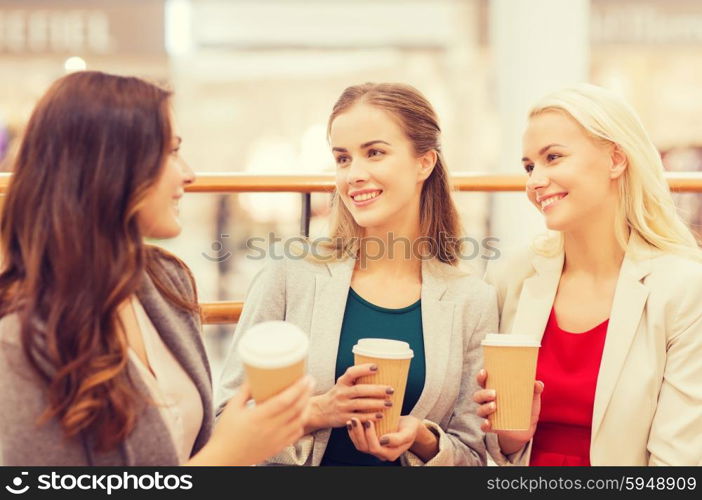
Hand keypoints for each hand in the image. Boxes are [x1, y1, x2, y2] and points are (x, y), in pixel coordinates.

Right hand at [189, 376, 313, 465]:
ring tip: (307, 396)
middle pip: (296, 408)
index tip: (305, 378)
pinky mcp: (278, 447)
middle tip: (310, 381)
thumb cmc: (226, 433)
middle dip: (306, 393)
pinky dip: (302, 422)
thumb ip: (245, 391)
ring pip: (300, 421)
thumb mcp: (232, 407)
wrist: (225, 458)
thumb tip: (254, 376)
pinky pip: (296, 434)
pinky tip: (300, 415)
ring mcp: (276, 439)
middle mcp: (270, 428)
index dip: (298, 388)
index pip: (285, 400)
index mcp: (258, 417)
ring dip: (307, 407)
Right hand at [304, 363, 393, 433]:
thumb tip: (380, 372)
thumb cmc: (337, 395)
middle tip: (391, 390)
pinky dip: (370, 417)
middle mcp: (341, 393)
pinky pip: (359, 417)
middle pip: (360, 390)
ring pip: (360, 404)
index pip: (351, 373)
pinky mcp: (343, 418)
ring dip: (376, 404)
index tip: (376, 367)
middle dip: (376, 390)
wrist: (320, 411)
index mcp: (342, 382)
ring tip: (389, 403)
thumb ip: (356, 380)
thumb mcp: (342, 384)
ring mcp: (342, 406)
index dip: (363, 369)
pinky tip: (381, 416)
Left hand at [346, 416, 420, 461]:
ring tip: (351, 420)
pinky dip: (353, 432)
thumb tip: (383, 441)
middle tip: (355, 418)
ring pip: (360, 445)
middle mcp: (381, 454)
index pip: (375, 448)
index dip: (370, 436)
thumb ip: (398, 439)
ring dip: (354, 433)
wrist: (409, 427)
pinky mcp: (370, 442)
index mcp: (390, 454)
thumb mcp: (408, 432)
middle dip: (358, 433)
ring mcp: (375, 449)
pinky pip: (359, 441)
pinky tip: (350, 422)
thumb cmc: (410, 428)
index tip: (369, 421)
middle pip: (364, 447)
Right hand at [472, 368, 543, 454]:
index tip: (484, 372)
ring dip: (485, 407)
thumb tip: (538, 384)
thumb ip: (535, 389)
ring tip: (494, 406)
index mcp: (494, 390)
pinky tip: (488, 423)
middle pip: (478, 396)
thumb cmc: (526, 407)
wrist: (527, 428)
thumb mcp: (532, 397)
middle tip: (494, 393)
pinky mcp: (493, 427)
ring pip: (480, 410)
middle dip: (483, 394)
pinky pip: (484, 427)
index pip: (483, 382)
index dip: (481, 377)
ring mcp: (489, 415)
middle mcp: (488, 402)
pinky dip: (484, 425)